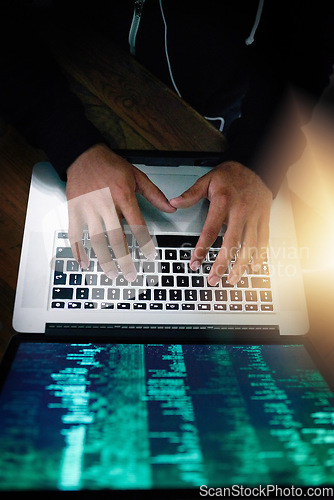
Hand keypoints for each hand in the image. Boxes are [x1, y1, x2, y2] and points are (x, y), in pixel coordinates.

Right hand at [66, 144, 175, 280]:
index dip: (144, 242)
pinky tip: (84, 263)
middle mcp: (105, 203)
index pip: (137, 224)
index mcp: (123, 195)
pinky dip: (78, 251)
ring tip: (111, 274)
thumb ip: (154, 194)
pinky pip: (75, 234)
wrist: (83, 155)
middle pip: (115, 238)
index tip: (150, 255)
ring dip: (104, 260)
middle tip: (130, 275)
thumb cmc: (111, 165)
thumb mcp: (136, 176)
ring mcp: (87, 208)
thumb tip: (171, 208)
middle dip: (124, 260)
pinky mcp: (74, 210)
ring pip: (96, 240)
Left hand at [169, 161, 272, 284]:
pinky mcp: (263, 219)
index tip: (195, 262)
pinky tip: (253, 268)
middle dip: (221, 265)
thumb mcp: (208, 179)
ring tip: (231, 280)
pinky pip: (263, 241)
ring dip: (240, 266)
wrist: (256, 165)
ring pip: (249, 246)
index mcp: (223, 203)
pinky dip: (259, 256)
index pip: (210, 231)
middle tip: (213, 279)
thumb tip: (174, 203)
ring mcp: (254, 217)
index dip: (202, 249)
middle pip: (231, 244)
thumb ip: (191, 193)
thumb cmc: (231, 174)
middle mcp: (240, 211)